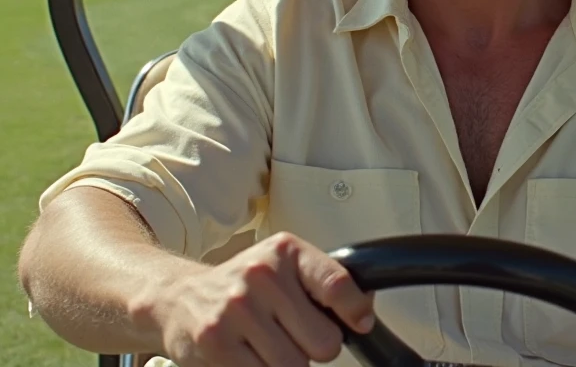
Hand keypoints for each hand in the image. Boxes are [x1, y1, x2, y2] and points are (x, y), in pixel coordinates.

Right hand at [152, 231, 374, 366]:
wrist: (180, 297)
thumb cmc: (242, 285)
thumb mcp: (284, 267)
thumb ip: (323, 284)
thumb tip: (364, 310)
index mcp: (287, 252)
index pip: (337, 284)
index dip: (355, 311)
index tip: (360, 323)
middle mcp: (262, 275)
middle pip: (324, 340)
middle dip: (316, 347)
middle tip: (295, 336)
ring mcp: (238, 309)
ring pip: (296, 366)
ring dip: (288, 364)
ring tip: (268, 345)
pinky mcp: (217, 342)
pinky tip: (250, 356)